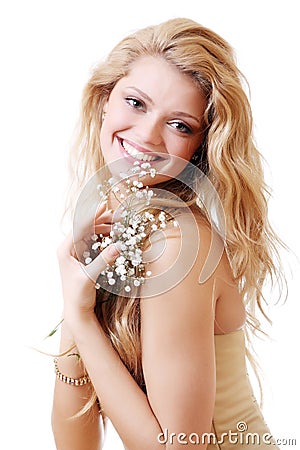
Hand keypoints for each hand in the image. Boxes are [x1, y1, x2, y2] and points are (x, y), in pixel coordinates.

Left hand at [57, 203, 119, 325]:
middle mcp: (69, 249)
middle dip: (101, 220)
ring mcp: (76, 254)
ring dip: (104, 228)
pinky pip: (94, 243)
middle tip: (117, 215)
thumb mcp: (90, 276)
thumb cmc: (77, 295)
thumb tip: (119, 246)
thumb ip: (104, 260)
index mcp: (65, 250)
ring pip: (91, 234)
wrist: (76, 311)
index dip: (93, 216)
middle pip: (86, 228)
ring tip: (118, 224)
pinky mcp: (84, 259)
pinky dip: (105, 238)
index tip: (104, 206)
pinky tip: (114, 235)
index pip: (80, 227)